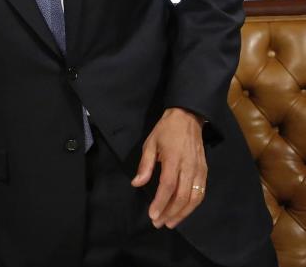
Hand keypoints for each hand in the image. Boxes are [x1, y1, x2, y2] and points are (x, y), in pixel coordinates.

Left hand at [131, 107, 207, 228]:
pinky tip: (183, 212)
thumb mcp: (150, 144)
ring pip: (194, 198)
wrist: (188, 118)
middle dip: (170, 212)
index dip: (160, 203)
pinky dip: (193, 206)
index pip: (168, 186)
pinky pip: (201, 193)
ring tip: (170, 223)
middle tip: (158, 223)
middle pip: (182, 196)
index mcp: (174, 159)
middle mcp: (189, 167)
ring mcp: (199, 170)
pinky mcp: (205, 172)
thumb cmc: (165, 131)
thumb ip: (145, 165)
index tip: (153, 215)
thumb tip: (136, 183)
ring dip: (182, 213)